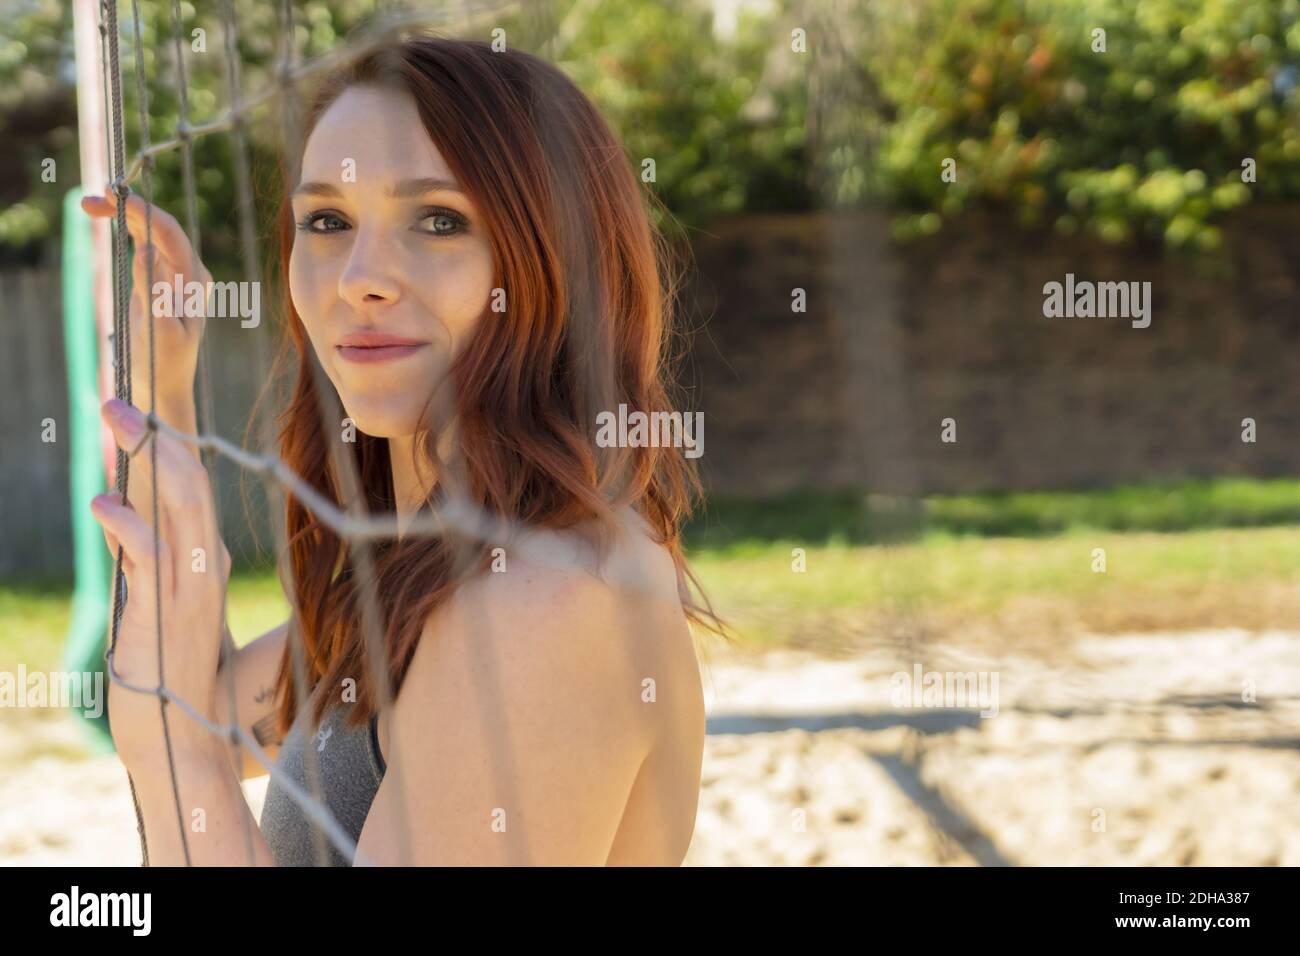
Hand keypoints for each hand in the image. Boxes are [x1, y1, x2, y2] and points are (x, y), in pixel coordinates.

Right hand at [81, 191, 209, 413]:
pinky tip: (108, 216)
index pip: (171, 234)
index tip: (115, 196)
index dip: (144, 211)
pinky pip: (145, 244)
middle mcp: (189, 272)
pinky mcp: (160, 279)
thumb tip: (146, 250)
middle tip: (92, 199)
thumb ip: (155, 291)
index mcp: (194, 281)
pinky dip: (126, 228)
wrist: (164, 385)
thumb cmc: (164, 363)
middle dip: (129, 208)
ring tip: (91, 205)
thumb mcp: (159, 330)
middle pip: (160, 228)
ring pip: (151, 233)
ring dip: (124, 215)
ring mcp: (176, 274)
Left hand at [91, 398, 229, 767]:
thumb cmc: (164, 667)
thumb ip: (144, 554)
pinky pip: (151, 558)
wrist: (178, 732)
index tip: (131, 410)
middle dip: (155, 434)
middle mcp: (206, 564)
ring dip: (146, 458)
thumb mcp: (155, 599)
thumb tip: (119, 504)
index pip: (190, 485)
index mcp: (205, 557)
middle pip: (190, 482)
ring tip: (112, 421)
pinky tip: (102, 503)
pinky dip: (128, 526)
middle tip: (117, 398)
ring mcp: (191, 587)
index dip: (163, 443)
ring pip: (181, 506)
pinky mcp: (167, 613)